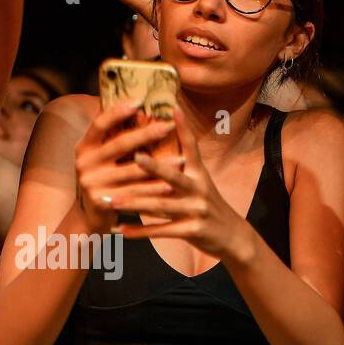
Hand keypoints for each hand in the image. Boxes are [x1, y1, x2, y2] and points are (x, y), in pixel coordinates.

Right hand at [73, 102, 176, 235]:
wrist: (87, 216)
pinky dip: (154, 189)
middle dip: (146, 134)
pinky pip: (134, 193)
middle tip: (167, 126)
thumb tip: (136, 107)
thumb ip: (111, 139)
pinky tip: (170, 185)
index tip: (139, 101)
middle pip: (119, 144)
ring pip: (132, 170)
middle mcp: (84, 163)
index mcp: (83, 147)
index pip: (100, 124)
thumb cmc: (102, 179)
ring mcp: (92, 182)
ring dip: (160, 165)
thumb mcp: (98, 158)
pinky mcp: (102, 200)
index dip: (117, 111)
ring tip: (181, 159)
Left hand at [116, 108, 251, 261]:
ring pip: (161, 205)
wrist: (231, 237)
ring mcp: (197, 210)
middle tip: (135, 157)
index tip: (174, 108)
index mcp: (199, 173)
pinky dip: (140, 231)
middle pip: (174, 176)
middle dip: (155, 167)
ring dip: (134, 203)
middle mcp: (199, 189)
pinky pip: (162, 230)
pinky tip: (120, 229)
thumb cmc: (205, 204)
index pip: (192, 147)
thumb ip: (178, 167)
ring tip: (111, 200)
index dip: (184, 128)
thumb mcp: (197, 182)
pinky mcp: (193, 230)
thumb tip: (152, 148)